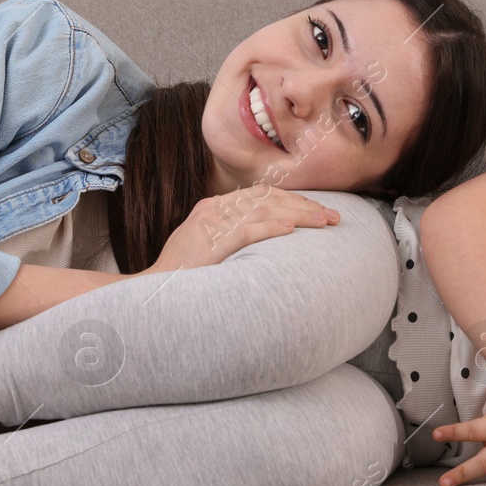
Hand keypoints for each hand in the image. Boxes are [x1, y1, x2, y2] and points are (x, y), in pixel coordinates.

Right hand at [141, 186, 340, 275]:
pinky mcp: (211, 241)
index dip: (294, 200)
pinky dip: (272, 227)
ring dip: (299, 214)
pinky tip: (293, 231)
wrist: (152, 290)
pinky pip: (248, 229)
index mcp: (213, 207)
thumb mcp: (206, 248)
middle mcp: (213, 209)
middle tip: (332, 217)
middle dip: (304, 205)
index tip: (318, 211)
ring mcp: (211, 223)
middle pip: (269, 198)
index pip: (261, 195)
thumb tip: (265, 239)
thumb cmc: (182, 276)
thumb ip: (230, 238)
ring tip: (323, 222)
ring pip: (265, 209)